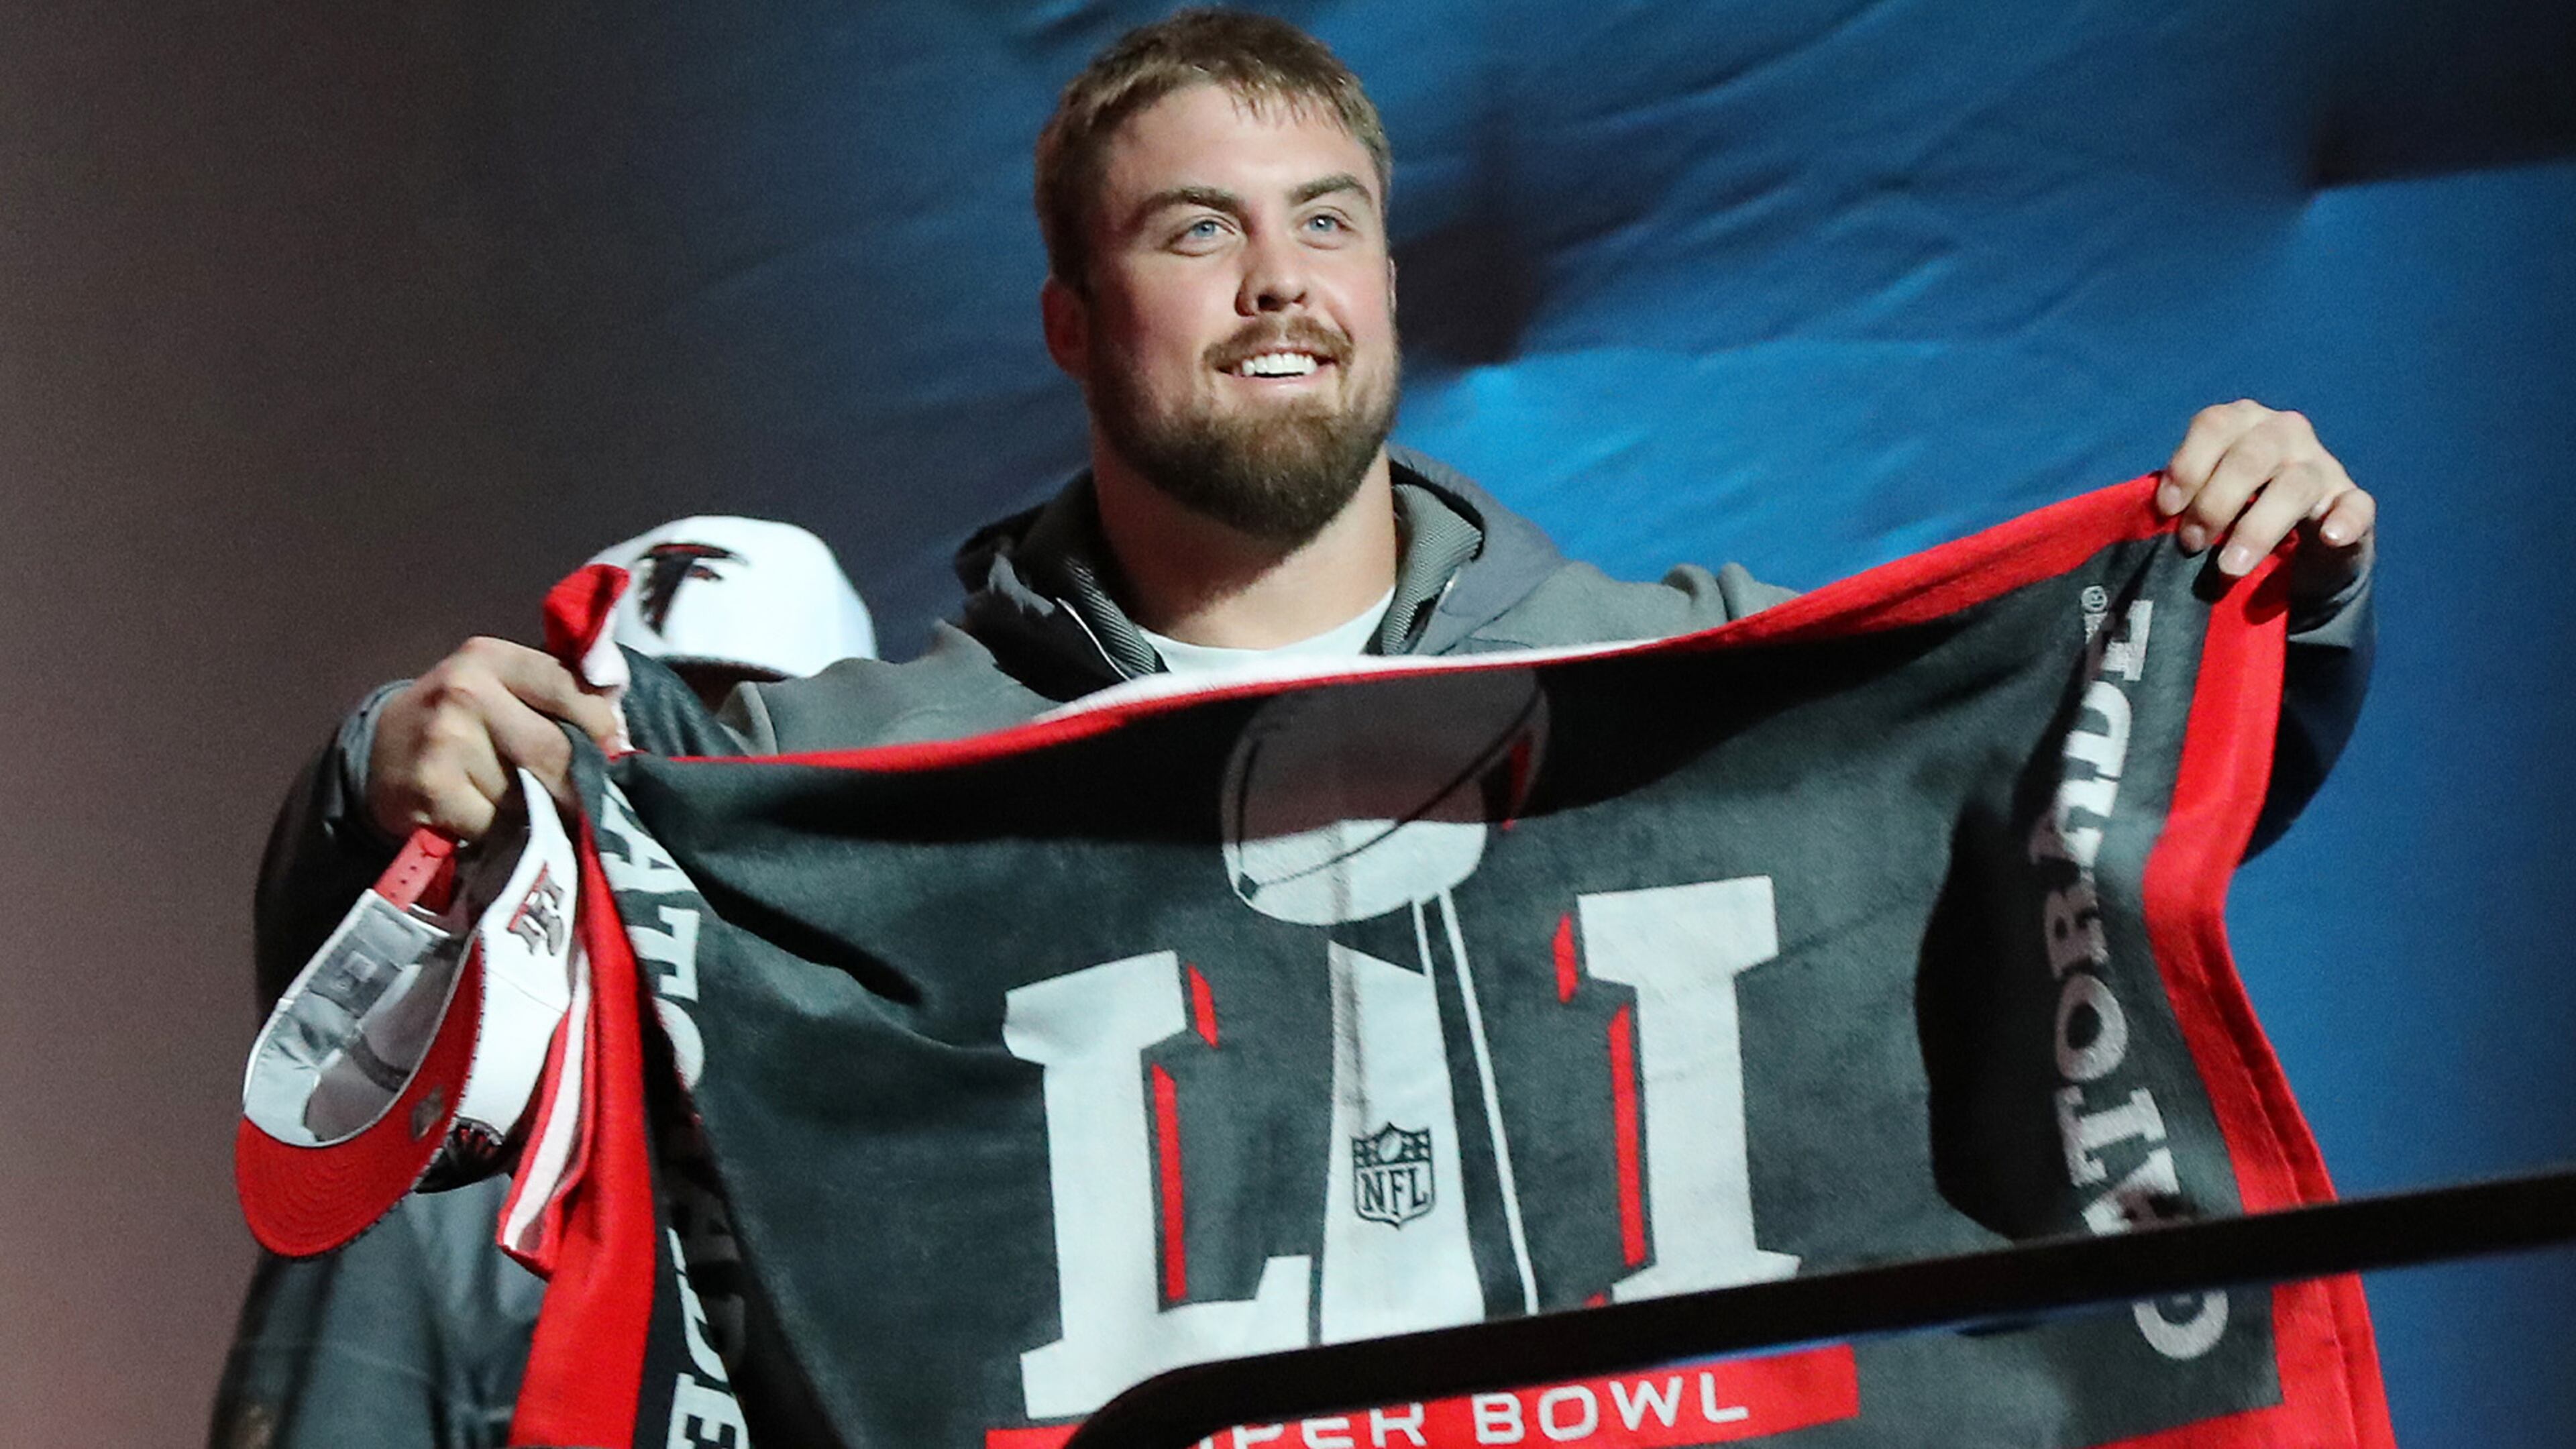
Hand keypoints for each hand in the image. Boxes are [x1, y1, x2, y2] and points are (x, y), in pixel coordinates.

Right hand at [366, 637, 622, 839]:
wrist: (380, 753)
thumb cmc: (460, 719)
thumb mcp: (498, 684)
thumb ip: (555, 691)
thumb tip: (620, 727)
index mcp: (489, 657)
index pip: (569, 687)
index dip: (603, 726)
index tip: (616, 753)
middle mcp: (464, 692)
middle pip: (555, 748)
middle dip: (581, 781)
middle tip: (595, 799)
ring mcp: (445, 742)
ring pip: (528, 792)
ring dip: (542, 810)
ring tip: (534, 807)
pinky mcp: (432, 791)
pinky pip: (497, 824)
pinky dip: (505, 831)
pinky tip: (493, 821)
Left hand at [2158, 400, 2375, 604]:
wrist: (2292, 538)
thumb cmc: (2230, 509)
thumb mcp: (2202, 493)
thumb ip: (2182, 496)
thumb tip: (2144, 519)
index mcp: (2241, 422)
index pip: (2213, 425)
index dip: (2187, 466)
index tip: (2166, 510)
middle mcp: (2284, 433)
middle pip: (2251, 457)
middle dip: (2215, 503)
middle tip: (2191, 545)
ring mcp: (2322, 465)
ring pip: (2295, 485)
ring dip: (2258, 527)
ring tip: (2229, 567)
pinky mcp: (2352, 501)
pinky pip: (2357, 505)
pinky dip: (2344, 520)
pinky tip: (2328, 537)